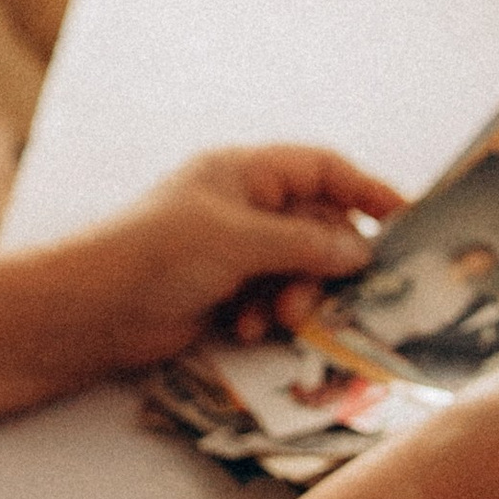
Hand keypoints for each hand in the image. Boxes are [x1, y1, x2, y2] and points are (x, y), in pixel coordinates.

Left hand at [61, 146, 406, 377]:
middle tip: (326, 293)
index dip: (366, 191)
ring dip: (296, 296)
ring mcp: (233, 251)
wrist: (93, 309)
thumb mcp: (240, 240)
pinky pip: (272, 300)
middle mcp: (243, 206)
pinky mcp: (224, 293)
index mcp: (244, 173)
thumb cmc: (158, 253)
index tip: (406, 221)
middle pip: (317, 227)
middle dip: (324, 263)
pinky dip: (268, 315)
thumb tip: (362, 252)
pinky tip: (248, 329)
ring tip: (278, 317)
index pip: (322, 169)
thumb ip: (307, 243)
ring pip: (299, 271)